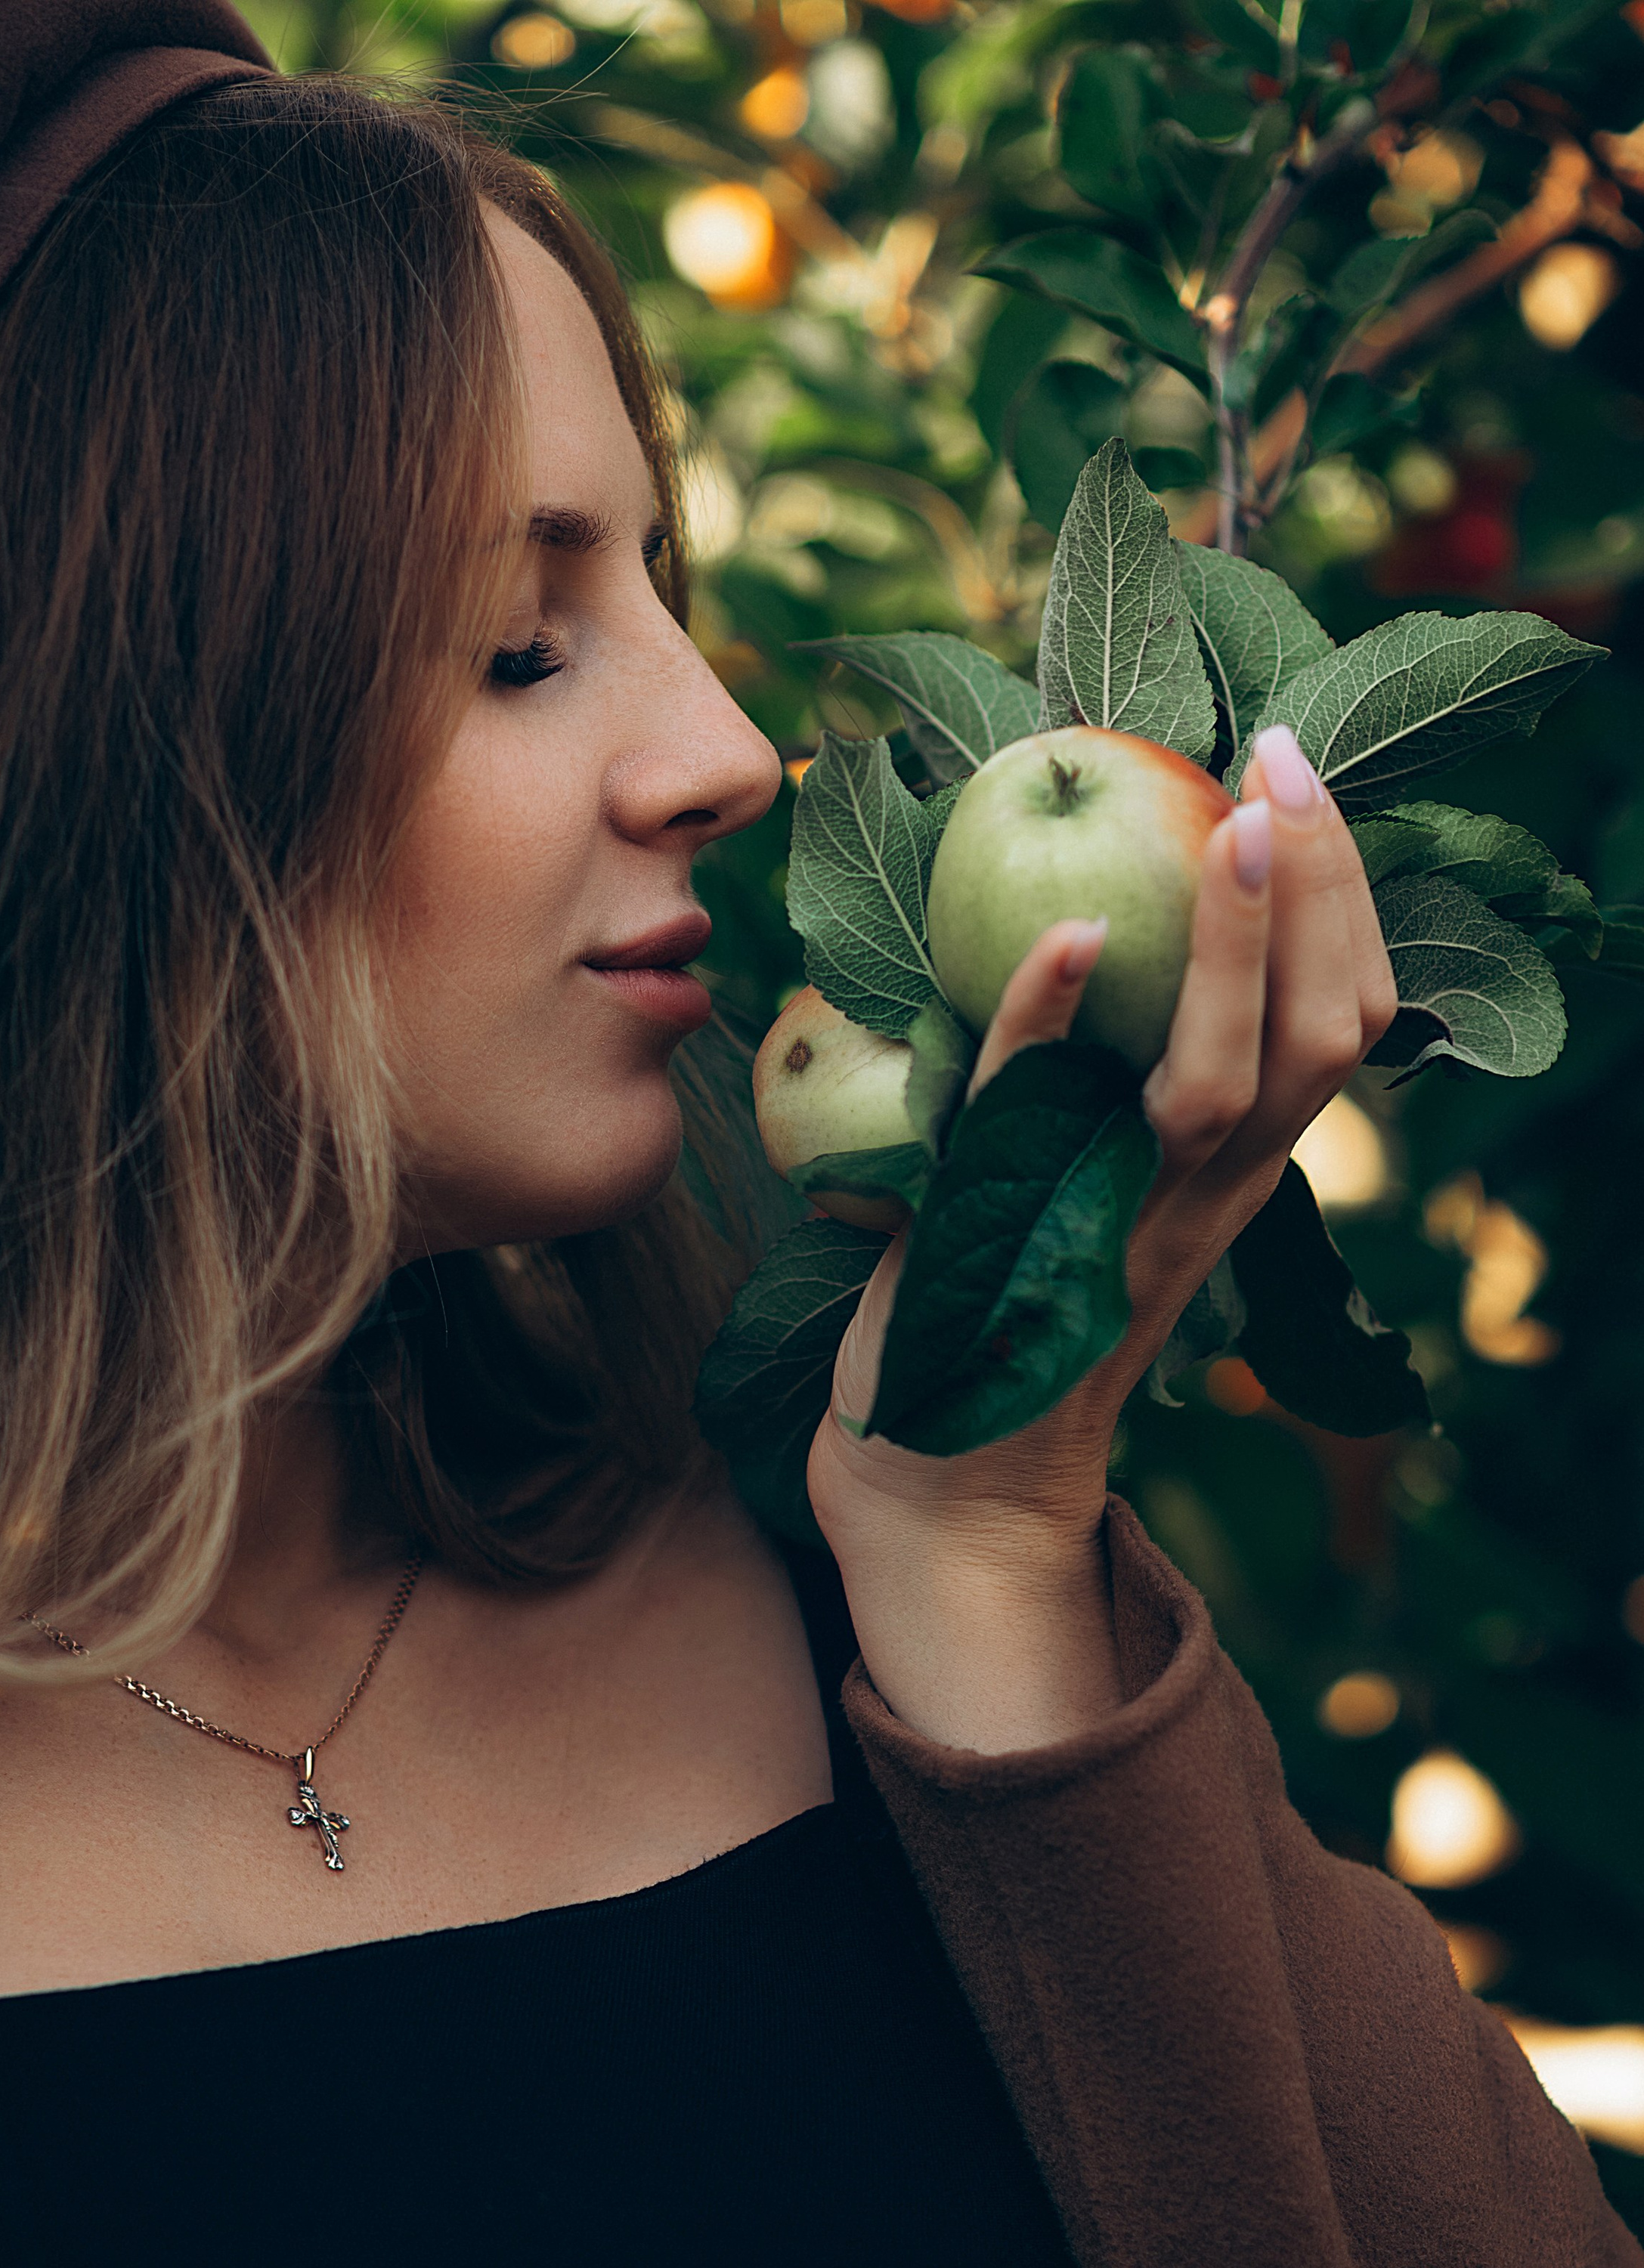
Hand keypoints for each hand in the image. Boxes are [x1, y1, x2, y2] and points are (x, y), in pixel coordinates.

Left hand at [805, 725, 1396, 1751]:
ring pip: (1218, 1085)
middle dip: (1320, 894)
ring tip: (1228, 820)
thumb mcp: (1096, 1185)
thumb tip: (1089, 920)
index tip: (1306, 789)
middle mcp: (1199, 1203)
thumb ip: (1110, 1084)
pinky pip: (1039, 1123)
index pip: (1344, 1032)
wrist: (938, 1486)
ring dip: (1232, 945)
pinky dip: (1053, 1025)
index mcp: (1230, 1178)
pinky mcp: (1006, 1246)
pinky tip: (1074, 940)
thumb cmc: (1010, 1316)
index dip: (1347, 908)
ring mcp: (1112, 1227)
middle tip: (1284, 763)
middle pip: (1317, 1042)